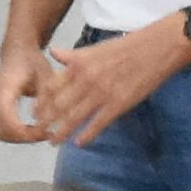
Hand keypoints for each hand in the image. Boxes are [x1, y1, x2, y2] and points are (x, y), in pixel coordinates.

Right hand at [0, 46, 57, 145]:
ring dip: (20, 138)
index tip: (44, 132)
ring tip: (40, 132)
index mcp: (3, 87)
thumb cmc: (33, 63)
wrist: (17, 53)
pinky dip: (14, 135)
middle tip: (47, 134)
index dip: (24, 131)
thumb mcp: (47, 76)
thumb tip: (43, 122)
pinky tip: (30, 129)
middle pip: (1, 130)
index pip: (6, 118)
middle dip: (25, 138)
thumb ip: (46, 98)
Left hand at [25, 27, 186, 148]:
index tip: (34, 114)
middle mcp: (86, 79)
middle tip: (38, 132)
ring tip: (53, 141)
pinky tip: (79, 143)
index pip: (52, 87)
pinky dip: (87, 135)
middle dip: (47, 121)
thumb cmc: (127, 47)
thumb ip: (73, 55)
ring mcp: (101, 93)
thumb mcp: (96, 48)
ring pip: (74, 117)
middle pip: (59, 105)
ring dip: (62, 132)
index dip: (42, 103)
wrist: (156, 48)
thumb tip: (53, 52)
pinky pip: (97, 124)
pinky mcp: (118, 104)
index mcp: (80, 64)